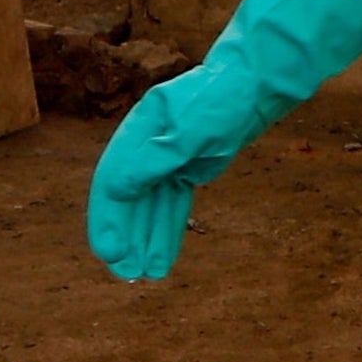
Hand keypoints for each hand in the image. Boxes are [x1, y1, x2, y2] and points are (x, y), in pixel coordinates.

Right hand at [85, 58, 276, 282]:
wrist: (253, 87)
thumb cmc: (220, 101)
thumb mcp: (188, 131)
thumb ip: (153, 160)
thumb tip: (115, 191)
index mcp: (137, 130)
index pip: (113, 178)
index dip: (108, 217)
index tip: (108, 250)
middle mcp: (145, 146)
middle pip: (129, 197)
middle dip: (126, 236)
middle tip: (124, 271)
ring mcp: (165, 158)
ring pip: (151, 206)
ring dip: (146, 239)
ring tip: (143, 274)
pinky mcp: (185, 169)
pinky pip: (171, 205)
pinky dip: (167, 229)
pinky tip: (161, 255)